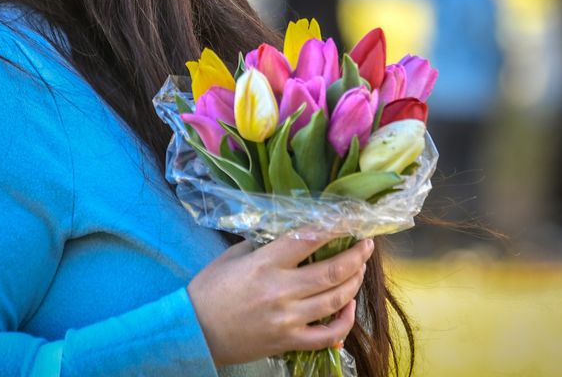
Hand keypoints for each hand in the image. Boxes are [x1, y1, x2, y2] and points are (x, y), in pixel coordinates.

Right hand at [186, 234, 374, 365]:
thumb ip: (263, 244)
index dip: (335, 228)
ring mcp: (287, 318)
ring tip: (360, 270)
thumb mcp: (232, 256)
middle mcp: (280, 290)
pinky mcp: (288, 341)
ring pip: (335, 300)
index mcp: (265, 263)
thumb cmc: (210, 289)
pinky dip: (345, 322)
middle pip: (331, 270)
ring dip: (354, 283)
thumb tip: (290, 232)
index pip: (308, 239)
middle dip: (356, 255)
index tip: (351, 220)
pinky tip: (349, 308)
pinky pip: (327, 335)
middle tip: (367, 244)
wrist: (194, 331)